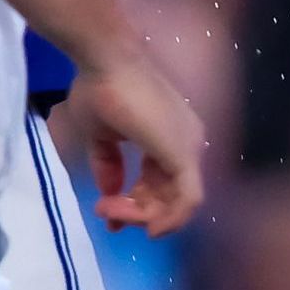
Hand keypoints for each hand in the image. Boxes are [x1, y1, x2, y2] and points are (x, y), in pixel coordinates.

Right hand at [56, 62, 207, 235]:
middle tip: (104, 214)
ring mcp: (189, 149)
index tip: (107, 213)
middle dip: (136, 212)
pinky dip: (170, 218)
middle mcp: (187, 144)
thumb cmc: (100, 91)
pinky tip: (148, 228)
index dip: (137, 204)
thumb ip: (109, 165)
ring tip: (109, 212)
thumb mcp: (101, 137)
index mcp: (170, 138)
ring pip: (177, 202)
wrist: (106, 62)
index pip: (162, 182)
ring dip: (143, 215)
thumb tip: (108, 192)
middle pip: (170, 195)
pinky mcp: (185, 155)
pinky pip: (188, 200)